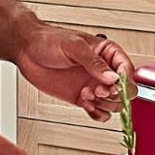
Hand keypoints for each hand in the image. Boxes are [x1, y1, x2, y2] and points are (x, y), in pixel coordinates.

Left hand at [15, 29, 133, 120]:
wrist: (27, 50)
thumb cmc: (49, 40)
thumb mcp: (73, 46)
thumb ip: (93, 62)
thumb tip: (112, 77)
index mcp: (107, 52)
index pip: (127, 69)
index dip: (124, 80)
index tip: (114, 84)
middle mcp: (103, 70)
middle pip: (125, 90)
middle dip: (115, 94)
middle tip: (98, 90)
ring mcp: (93, 85)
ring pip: (114, 104)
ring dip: (104, 104)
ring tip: (87, 94)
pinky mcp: (82, 98)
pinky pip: (99, 112)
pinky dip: (96, 114)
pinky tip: (86, 106)